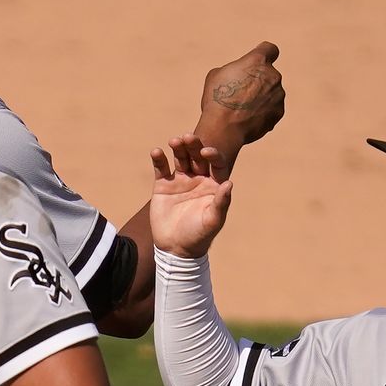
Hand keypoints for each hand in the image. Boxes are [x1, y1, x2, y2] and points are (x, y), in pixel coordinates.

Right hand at [149, 134, 233, 258]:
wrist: (175, 248)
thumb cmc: (198, 235)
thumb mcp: (212, 221)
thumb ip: (221, 202)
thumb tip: (229, 184)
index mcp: (214, 185)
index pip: (216, 164)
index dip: (213, 155)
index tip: (206, 151)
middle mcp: (198, 179)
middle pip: (197, 157)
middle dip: (194, 146)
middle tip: (188, 137)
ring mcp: (180, 181)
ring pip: (180, 158)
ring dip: (178, 148)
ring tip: (174, 141)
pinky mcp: (163, 186)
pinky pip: (161, 168)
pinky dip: (159, 159)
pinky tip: (156, 152)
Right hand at [195, 41, 283, 175]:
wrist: (225, 128)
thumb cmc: (217, 99)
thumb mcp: (216, 76)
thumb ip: (233, 70)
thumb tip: (238, 74)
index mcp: (257, 61)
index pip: (269, 49)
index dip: (263, 55)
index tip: (257, 63)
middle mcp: (273, 75)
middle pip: (268, 75)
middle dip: (258, 82)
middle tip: (240, 94)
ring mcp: (278, 94)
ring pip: (271, 93)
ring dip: (260, 99)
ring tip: (241, 111)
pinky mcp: (279, 112)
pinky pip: (272, 110)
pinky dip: (262, 114)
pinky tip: (247, 120)